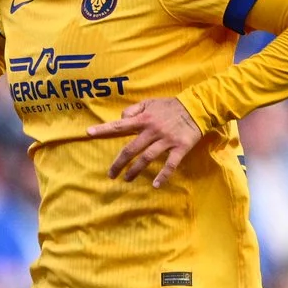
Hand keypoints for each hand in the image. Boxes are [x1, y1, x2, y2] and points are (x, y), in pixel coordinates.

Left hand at [88, 97, 202, 187]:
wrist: (199, 106)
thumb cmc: (171, 106)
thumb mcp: (149, 102)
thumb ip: (133, 110)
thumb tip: (120, 118)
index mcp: (144, 120)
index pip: (119, 126)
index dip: (103, 129)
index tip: (88, 133)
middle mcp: (152, 131)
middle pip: (130, 149)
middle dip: (118, 163)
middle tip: (110, 174)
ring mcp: (166, 141)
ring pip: (147, 158)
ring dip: (135, 171)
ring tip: (126, 179)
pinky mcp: (180, 148)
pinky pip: (171, 164)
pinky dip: (164, 175)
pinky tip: (156, 185)